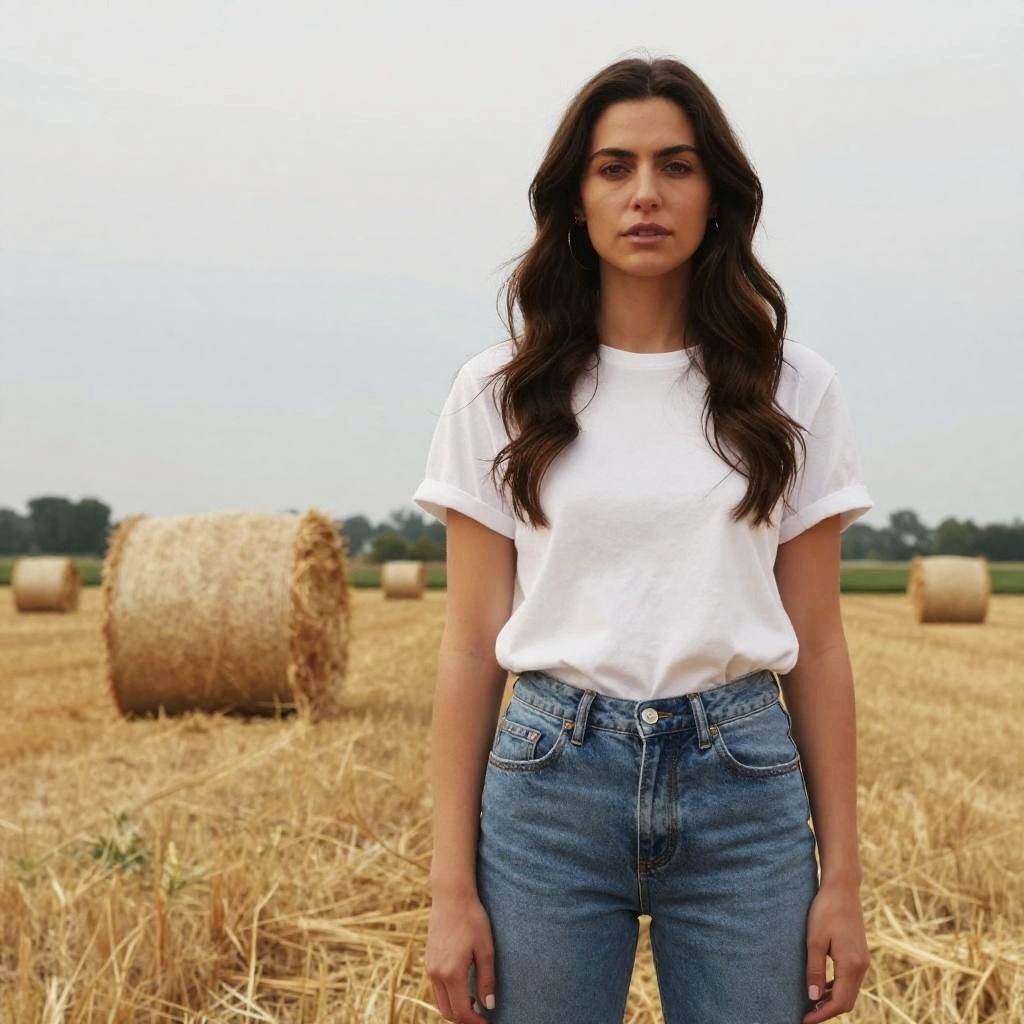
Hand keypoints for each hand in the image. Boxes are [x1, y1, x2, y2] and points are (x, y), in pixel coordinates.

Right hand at [425, 890, 495, 1022]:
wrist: (451, 896)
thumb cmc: (472, 919)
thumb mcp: (486, 949)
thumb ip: (487, 980)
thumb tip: (489, 1006)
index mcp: (451, 973)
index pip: (461, 1012)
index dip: (475, 1023)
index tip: (488, 1023)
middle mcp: (436, 974)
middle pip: (448, 1012)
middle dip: (464, 1019)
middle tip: (483, 1016)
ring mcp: (429, 967)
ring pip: (440, 1001)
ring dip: (455, 1008)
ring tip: (474, 1002)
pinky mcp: (428, 960)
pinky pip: (436, 988)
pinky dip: (448, 995)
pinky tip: (463, 987)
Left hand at [802, 881, 870, 1021]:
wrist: (843, 889)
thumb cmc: (825, 910)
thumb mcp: (814, 940)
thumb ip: (814, 970)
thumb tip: (812, 998)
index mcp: (851, 965)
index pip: (839, 1002)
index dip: (822, 1015)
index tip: (804, 1020)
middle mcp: (862, 967)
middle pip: (847, 1002)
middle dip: (827, 1011)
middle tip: (805, 1015)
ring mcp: (863, 961)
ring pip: (850, 992)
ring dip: (832, 1001)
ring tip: (811, 1004)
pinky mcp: (860, 954)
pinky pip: (850, 981)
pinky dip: (837, 989)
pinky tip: (822, 986)